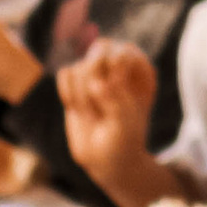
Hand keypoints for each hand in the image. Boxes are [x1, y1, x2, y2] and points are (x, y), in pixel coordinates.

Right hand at [57, 36, 157, 183]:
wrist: (105, 159)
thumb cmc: (123, 139)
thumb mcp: (126, 121)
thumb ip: (115, 98)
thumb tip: (95, 84)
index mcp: (141, 70)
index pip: (126, 52)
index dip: (117, 72)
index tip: (116, 94)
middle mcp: (119, 66)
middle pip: (101, 47)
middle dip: (95, 75)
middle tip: (98, 99)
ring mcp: (96, 72)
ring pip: (81, 65)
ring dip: (82, 94)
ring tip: (92, 115)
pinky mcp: (75, 81)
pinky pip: (65, 74)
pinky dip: (68, 93)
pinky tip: (76, 108)